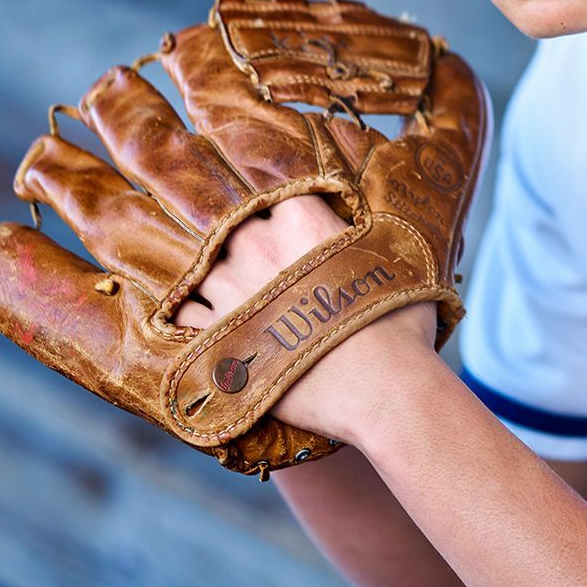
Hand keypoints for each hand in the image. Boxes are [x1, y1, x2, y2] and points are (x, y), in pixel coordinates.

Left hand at [172, 194, 438, 443]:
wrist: (382, 390)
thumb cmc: (399, 326)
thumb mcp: (399, 261)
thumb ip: (375, 233)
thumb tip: (375, 223)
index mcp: (302, 220)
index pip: (279, 197)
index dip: (288, 218)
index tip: (296, 233)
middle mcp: (257, 245)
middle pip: (238, 230)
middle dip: (254, 248)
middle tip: (274, 272)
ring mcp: (230, 289)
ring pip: (208, 271)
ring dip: (227, 283)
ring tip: (250, 303)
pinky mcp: (213, 335)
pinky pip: (187, 313)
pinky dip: (201, 317)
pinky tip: (222, 326)